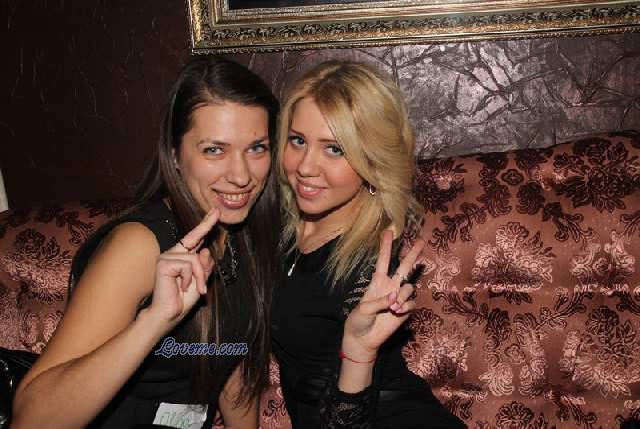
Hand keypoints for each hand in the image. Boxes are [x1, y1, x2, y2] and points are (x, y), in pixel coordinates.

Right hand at [148, 208, 218, 326]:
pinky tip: (182, 287)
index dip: (204, 225)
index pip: (194, 239)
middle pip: (194, 237)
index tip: (215, 212)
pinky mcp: (163, 263)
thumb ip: (204, 267)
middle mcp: (172, 254)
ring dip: (200, 276)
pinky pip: (188, 265)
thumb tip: (205, 250)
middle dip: (206, 224)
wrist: (169, 314)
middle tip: (217, 211)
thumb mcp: (200, 281)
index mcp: (181, 258)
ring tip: (197, 289)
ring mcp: (166, 257)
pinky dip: (190, 278)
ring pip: (195, 259)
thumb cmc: (183, 300)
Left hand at [342, 230, 423, 360]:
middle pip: (404, 267)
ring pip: (409, 287)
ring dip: (403, 295)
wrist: (363, 339)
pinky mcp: (405, 311)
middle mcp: (390, 287)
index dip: (386, 246)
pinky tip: (397, 312)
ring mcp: (399, 298)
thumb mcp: (363, 309)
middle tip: (422, 241)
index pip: (383, 260)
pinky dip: (406, 306)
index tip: (388, 231)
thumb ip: (379, 301)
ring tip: (393, 307)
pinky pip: (412, 303)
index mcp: (377, 282)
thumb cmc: (359, 321)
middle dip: (413, 254)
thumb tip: (395, 298)